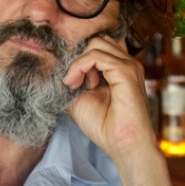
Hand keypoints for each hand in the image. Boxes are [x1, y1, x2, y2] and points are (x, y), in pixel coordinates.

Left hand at [62, 36, 157, 160]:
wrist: (123, 144)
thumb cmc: (105, 126)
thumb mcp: (79, 100)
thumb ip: (72, 82)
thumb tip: (56, 71)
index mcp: (118, 69)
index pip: (96, 47)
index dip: (79, 60)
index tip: (71, 82)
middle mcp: (126, 64)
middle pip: (97, 41)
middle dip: (79, 57)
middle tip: (73, 83)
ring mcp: (128, 66)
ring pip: (96, 44)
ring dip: (78, 62)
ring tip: (74, 84)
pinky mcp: (126, 71)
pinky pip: (96, 56)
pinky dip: (79, 67)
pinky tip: (75, 84)